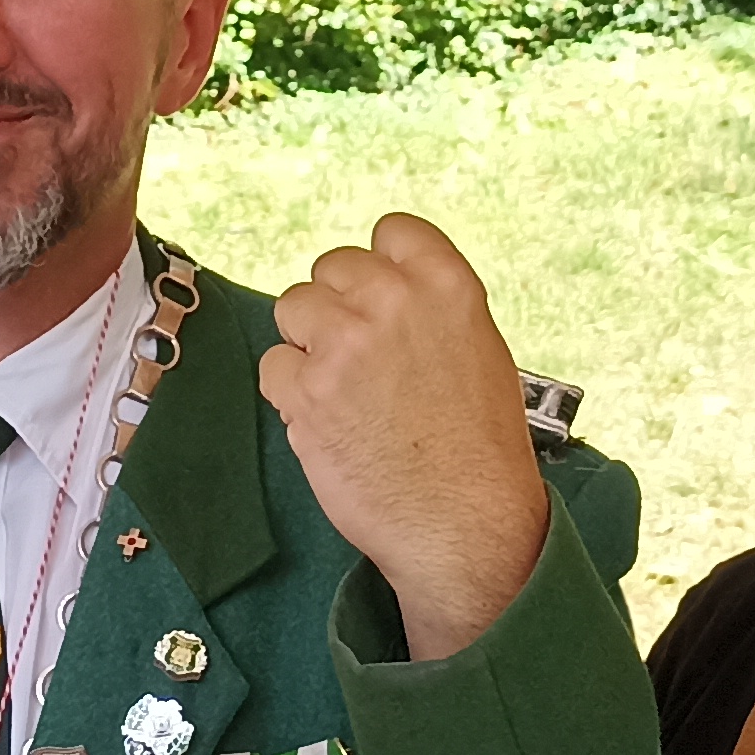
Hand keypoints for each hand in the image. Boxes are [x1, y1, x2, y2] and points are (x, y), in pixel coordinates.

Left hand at [258, 213, 550, 659]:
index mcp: (446, 286)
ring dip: (308, 342)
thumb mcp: (480, 352)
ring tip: (342, 387)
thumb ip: (430, 309)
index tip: (381, 297)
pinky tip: (326, 419)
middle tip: (359, 355)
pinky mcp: (304, 391)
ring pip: (293, 306)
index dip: (381, 264)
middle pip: (332, 266)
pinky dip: (291, 391)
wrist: (464, 524)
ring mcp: (343, 344)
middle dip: (339, 305)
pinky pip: (274, 365)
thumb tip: (383, 290)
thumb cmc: (480, 448)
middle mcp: (392, 302)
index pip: (391, 229)